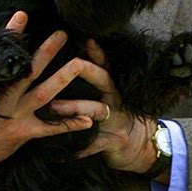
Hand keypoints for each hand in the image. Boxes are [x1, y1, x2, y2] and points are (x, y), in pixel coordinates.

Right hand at [0, 11, 92, 190]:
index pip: (2, 55)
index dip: (10, 34)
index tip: (21, 15)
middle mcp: (6, 100)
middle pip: (29, 71)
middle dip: (46, 52)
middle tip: (62, 34)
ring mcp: (17, 117)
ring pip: (44, 95)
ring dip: (62, 79)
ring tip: (80, 65)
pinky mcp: (25, 133)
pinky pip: (50, 128)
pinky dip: (69, 124)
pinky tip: (88, 119)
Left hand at [50, 39, 161, 176]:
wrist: (138, 145)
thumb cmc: (114, 114)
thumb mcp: (108, 95)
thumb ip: (95, 80)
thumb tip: (71, 59)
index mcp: (111, 87)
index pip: (105, 65)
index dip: (97, 52)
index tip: (87, 39)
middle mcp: (114, 99)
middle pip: (104, 80)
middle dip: (89, 71)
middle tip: (72, 63)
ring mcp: (115, 120)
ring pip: (95, 109)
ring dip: (74, 107)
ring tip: (53, 106)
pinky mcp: (111, 141)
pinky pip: (92, 145)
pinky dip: (77, 148)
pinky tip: (59, 152)